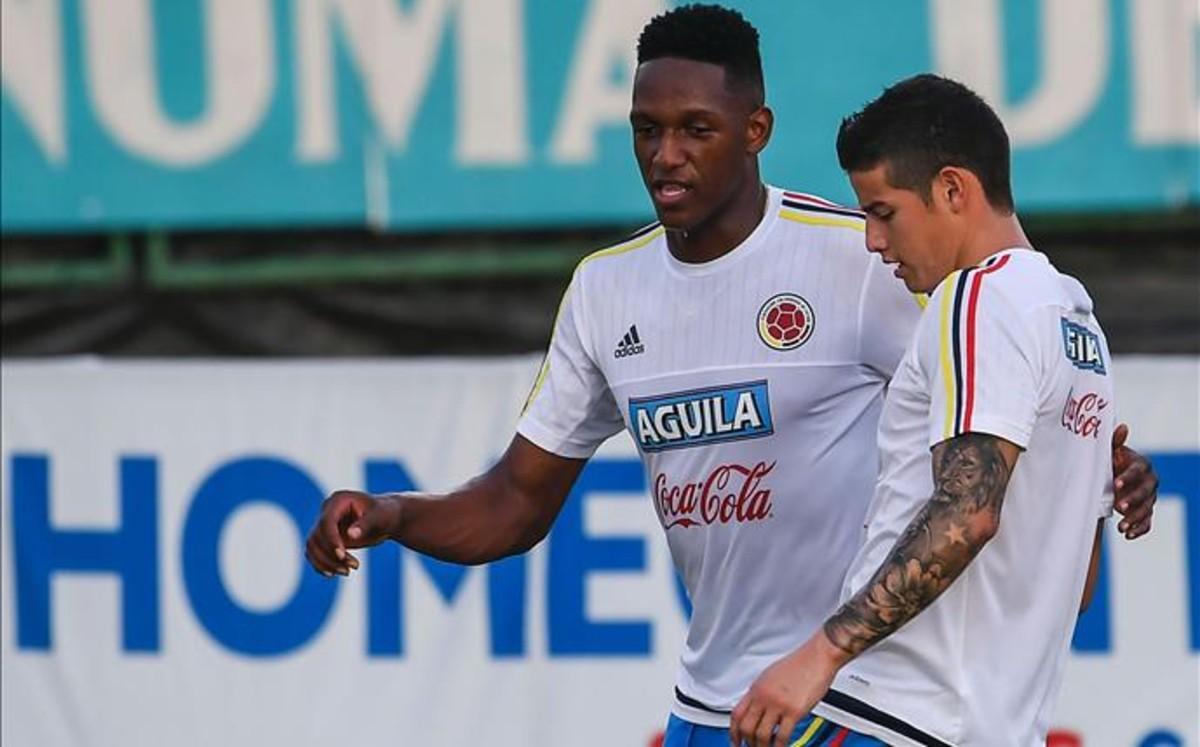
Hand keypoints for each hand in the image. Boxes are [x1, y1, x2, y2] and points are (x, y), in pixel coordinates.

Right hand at [304, 490, 402, 576]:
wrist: (386, 518)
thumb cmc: (385, 514)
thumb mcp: (381, 517)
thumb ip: (366, 524)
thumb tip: (351, 535)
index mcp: (339, 500)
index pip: (326, 521)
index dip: (331, 539)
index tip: (341, 556)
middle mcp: (327, 511)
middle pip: (317, 536)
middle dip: (332, 555)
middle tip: (355, 566)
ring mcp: (324, 525)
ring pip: (313, 547)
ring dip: (326, 563)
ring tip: (347, 572)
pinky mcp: (325, 538)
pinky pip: (314, 553)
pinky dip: (322, 565)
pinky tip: (336, 573)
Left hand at [729, 632, 847, 746]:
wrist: (817, 657)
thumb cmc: (799, 664)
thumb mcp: (771, 676)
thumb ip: (762, 693)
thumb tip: (757, 710)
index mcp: (757, 688)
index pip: (736, 714)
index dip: (733, 732)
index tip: (735, 741)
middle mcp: (764, 696)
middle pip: (746, 727)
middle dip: (747, 742)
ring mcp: (777, 704)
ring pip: (761, 735)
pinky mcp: (794, 711)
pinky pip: (782, 736)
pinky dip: (779, 746)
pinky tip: (781, 746)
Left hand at [1111, 423, 1157, 539]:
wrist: (1114, 476)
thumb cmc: (1111, 461)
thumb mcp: (1111, 451)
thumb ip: (1115, 441)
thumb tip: (1122, 426)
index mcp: (1142, 465)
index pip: (1137, 471)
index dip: (1127, 477)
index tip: (1115, 483)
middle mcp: (1149, 482)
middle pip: (1145, 492)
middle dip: (1133, 500)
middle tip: (1118, 506)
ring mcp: (1149, 498)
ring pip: (1146, 510)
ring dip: (1134, 519)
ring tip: (1121, 527)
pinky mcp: (1146, 511)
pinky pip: (1147, 522)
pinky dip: (1139, 529)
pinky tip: (1128, 535)